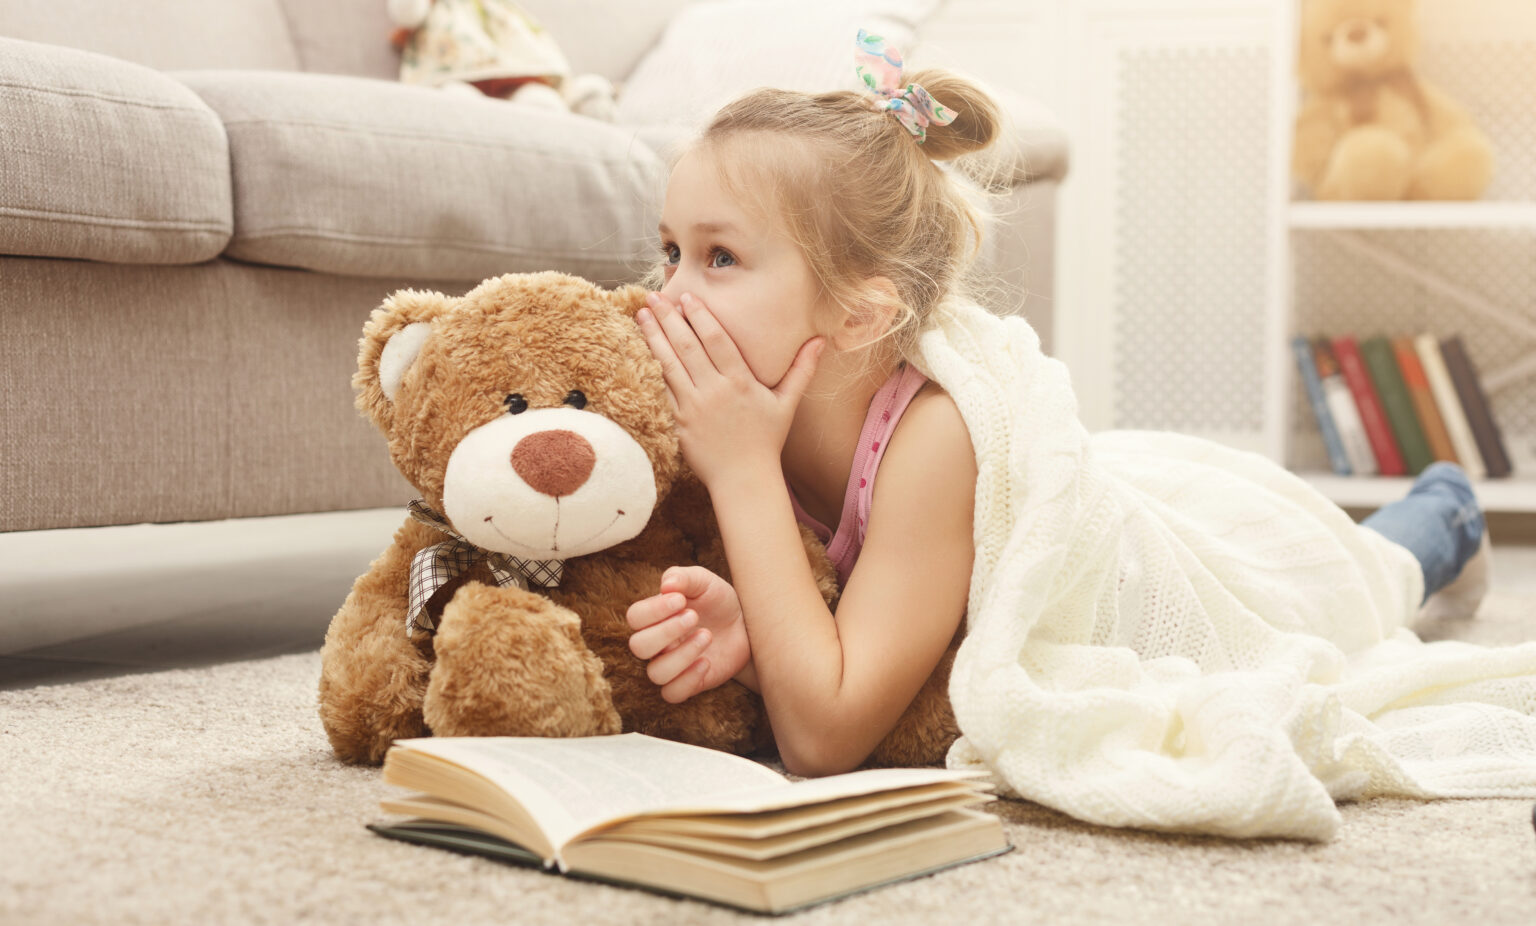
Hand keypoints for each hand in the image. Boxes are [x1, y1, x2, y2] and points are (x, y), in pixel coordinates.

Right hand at [626, 566, 750, 702]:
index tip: (681, 600)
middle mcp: (658, 643)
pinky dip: (688, 680)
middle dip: (666, 631)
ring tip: (707, 636)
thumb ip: (684, 577)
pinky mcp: (688, 683)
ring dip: (682, 655)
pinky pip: (672, 694)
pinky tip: (707, 662)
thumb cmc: (718, 601)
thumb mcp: (704, 582)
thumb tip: (666, 585)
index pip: (635, 617)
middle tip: (694, 616)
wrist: (746, 624)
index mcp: (655, 617)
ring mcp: (671, 665)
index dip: (653, 610)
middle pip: (638, 646)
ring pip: (656, 673)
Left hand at [636, 291, 822, 488]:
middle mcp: (715, 391)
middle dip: (670, 318)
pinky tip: (641, 348)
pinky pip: (662, 388)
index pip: (717, 340)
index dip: (701, 316)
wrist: (744, 479)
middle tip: (656, 294)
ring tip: (642, 314)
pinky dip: (651, 367)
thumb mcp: (787, 403)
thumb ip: (802, 369)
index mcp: (741, 382)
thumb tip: (820, 340)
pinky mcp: (679, 421)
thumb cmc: (766, 440)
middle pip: (688, 346)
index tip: (687, 297)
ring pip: (669, 364)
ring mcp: (694, 406)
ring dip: (654, 336)